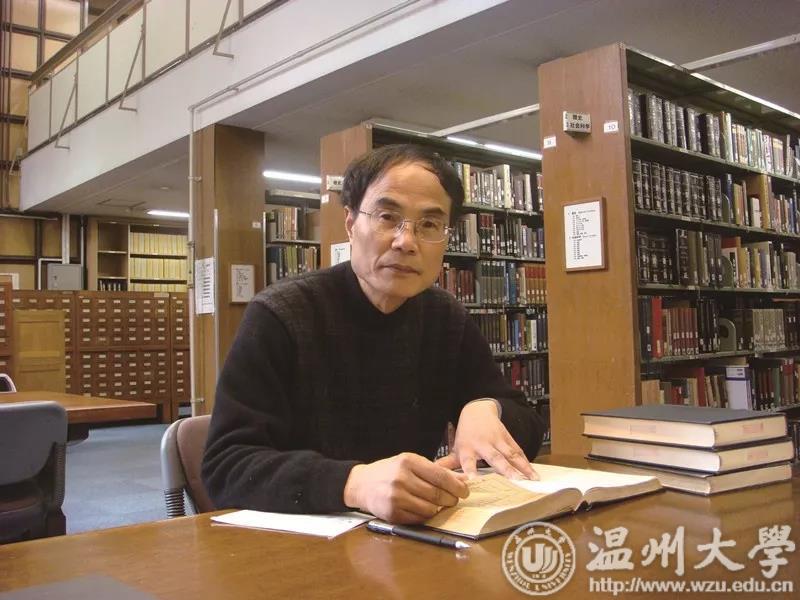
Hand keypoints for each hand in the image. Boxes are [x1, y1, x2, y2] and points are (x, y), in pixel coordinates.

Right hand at [343, 452, 468, 523]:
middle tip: (454, 500)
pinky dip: (426, 516)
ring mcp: (396, 497)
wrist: (361, 484)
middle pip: (437, 494)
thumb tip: (463, 479)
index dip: (456, 486)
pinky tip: (423, 509)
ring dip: (438, 509)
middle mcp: (401, 478)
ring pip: (430, 509)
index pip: (440, 476)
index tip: (465, 491)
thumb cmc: (390, 472)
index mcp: (408, 461)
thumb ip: (437, 470)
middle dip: (451, 499)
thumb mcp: (411, 463)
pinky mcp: (392, 513)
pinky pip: (419, 519)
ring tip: (438, 505)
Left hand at [438, 400, 538, 479]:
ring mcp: (498, 441)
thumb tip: (432, 474)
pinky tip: (534, 474)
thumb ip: (447, 463)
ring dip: (521, 468)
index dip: (470, 471)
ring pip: (511, 455)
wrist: (478, 411)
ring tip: (530, 481)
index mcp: (468, 448)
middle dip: (505, 470)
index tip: (473, 482)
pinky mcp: (509, 439)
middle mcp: (484, 444)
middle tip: (514, 482)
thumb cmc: (466, 435)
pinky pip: (519, 452)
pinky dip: (527, 463)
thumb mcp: (456, 447)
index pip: (468, 461)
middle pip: (495, 458)